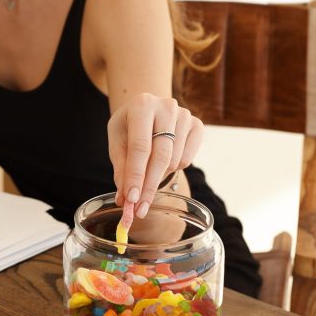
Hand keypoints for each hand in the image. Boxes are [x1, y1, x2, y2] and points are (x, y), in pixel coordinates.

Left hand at [107, 93, 203, 225]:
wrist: (146, 107)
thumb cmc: (129, 126)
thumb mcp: (117, 142)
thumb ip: (121, 169)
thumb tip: (125, 200)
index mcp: (142, 105)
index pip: (139, 148)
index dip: (136, 176)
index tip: (131, 200)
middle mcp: (167, 106)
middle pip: (160, 156)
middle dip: (149, 186)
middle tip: (140, 209)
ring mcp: (185, 115)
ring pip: (174, 161)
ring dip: (158, 176)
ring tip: (146, 173)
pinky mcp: (198, 125)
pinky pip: (186, 159)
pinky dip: (173, 168)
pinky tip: (163, 161)